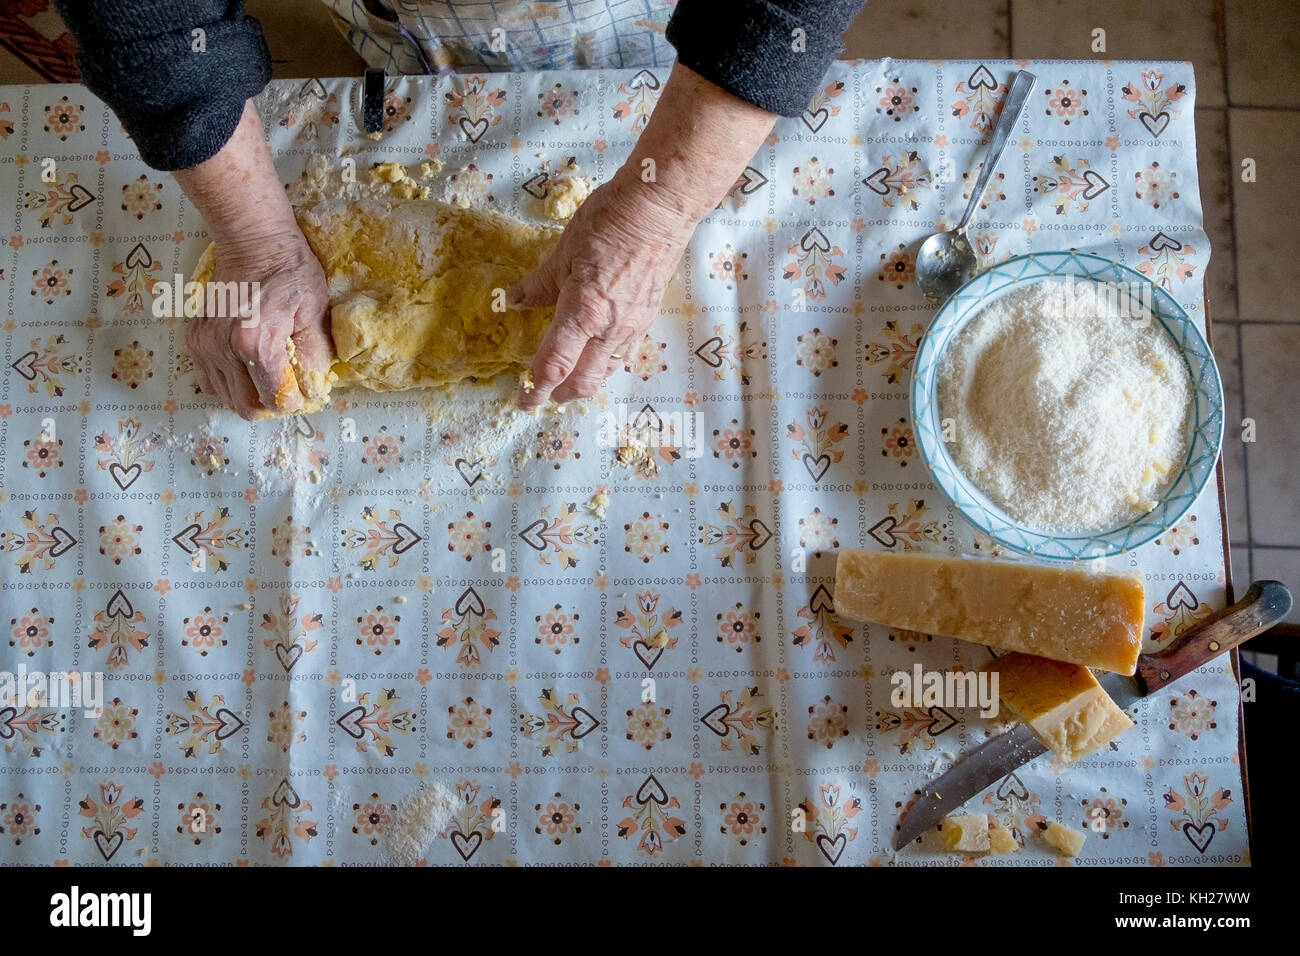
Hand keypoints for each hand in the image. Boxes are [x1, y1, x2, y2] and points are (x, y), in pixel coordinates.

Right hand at [186, 232, 329, 419]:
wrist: (252, 241)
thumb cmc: (289, 271)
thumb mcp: (314, 311)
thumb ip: (315, 356)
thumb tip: (313, 388)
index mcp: (255, 343)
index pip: (276, 399)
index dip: (296, 400)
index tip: (304, 389)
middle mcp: (222, 349)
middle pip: (247, 407)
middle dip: (271, 403)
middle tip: (287, 386)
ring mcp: (204, 346)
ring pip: (227, 398)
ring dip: (250, 394)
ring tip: (268, 373)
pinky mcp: (194, 341)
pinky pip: (210, 381)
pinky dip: (230, 383)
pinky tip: (247, 366)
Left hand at [508, 176, 693, 409]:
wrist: (659, 209)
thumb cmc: (609, 222)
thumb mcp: (563, 252)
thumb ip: (539, 284)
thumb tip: (515, 301)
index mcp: (584, 313)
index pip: (554, 365)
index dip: (536, 389)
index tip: (523, 401)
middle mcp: (610, 329)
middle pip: (584, 382)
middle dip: (561, 394)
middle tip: (543, 393)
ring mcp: (633, 326)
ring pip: (608, 371)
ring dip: (586, 381)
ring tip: (570, 377)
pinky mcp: (648, 317)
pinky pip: (625, 353)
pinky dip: (606, 363)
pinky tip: (599, 353)